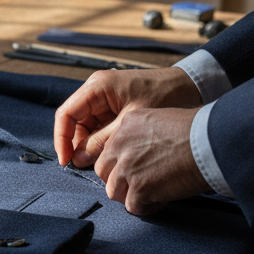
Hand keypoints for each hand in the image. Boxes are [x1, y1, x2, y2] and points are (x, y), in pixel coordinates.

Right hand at [54, 67, 201, 166]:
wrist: (191, 87)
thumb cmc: (164, 96)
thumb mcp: (130, 123)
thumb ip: (102, 141)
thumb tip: (78, 159)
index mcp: (97, 87)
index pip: (66, 114)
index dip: (62, 139)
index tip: (66, 161)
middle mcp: (97, 91)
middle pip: (74, 122)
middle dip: (76, 145)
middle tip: (84, 166)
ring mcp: (105, 99)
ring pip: (86, 127)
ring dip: (89, 145)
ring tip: (99, 162)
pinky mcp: (114, 107)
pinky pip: (99, 127)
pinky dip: (101, 142)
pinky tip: (109, 154)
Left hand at [93, 107, 208, 213]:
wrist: (211, 141)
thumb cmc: (197, 130)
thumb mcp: (160, 120)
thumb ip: (143, 136)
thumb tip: (142, 155)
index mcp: (125, 126)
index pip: (109, 151)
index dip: (121, 164)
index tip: (135, 169)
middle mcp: (121, 146)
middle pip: (104, 172)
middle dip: (119, 181)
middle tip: (139, 184)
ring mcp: (128, 168)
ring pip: (114, 192)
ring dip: (132, 196)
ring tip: (153, 193)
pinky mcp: (140, 188)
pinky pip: (133, 206)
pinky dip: (147, 207)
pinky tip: (162, 199)